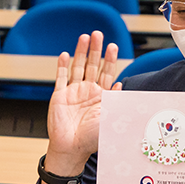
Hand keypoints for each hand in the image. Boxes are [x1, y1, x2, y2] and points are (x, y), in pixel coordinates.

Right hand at [45, 32, 120, 174]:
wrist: (72, 149)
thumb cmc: (92, 138)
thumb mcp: (111, 117)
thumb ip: (117, 102)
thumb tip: (124, 86)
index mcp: (102, 97)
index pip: (108, 73)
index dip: (110, 59)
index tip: (113, 46)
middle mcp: (88, 91)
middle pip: (92, 65)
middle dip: (95, 50)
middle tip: (98, 34)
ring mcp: (73, 92)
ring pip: (77, 67)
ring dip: (80, 52)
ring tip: (84, 37)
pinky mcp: (59, 96)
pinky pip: (61, 77)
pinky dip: (63, 66)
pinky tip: (66, 54)